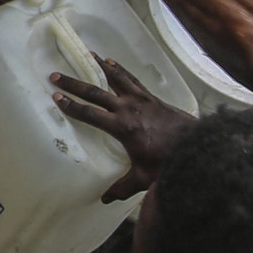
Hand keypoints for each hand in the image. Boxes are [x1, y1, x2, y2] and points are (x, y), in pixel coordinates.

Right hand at [53, 55, 195, 201]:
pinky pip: (131, 79)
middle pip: (96, 92)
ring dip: (98, 66)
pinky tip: (111, 61)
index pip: (91, 114)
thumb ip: (122, 187)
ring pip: (115, 79)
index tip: (56, 98)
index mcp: (122, 127)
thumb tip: (105, 199)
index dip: (72, 106)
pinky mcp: (151, 97)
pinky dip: (120, 69)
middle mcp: (128, 109)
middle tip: (56, 75)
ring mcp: (141, 100)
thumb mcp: (143, 177)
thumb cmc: (168, 161)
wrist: (197, 145)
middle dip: (74, 84)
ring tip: (86, 54)